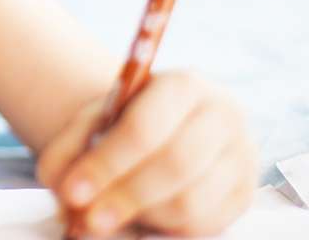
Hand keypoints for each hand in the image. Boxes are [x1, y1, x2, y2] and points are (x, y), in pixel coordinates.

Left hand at [35, 70, 259, 237]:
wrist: (164, 128)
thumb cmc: (122, 124)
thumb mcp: (92, 122)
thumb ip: (69, 149)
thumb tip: (64, 189)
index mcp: (184, 85)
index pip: (145, 129)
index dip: (106, 164)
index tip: (72, 191)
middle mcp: (223, 117)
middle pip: (175, 165)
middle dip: (125, 196)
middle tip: (87, 218)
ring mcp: (242, 158)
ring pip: (191, 202)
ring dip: (143, 216)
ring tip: (107, 218)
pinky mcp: (244, 196)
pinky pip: (204, 226)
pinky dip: (164, 229)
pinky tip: (137, 221)